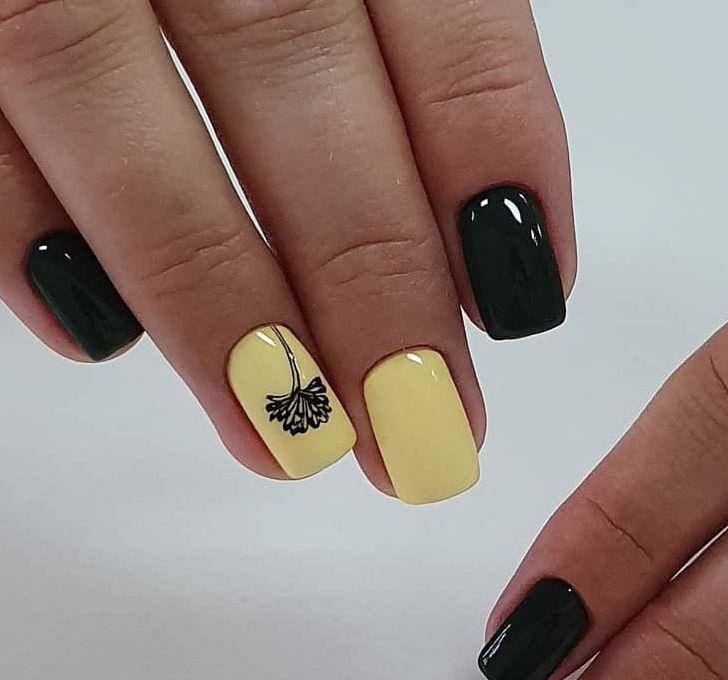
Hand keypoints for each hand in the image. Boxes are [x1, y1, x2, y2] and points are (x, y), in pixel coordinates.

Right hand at [0, 0, 573, 498]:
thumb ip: (403, 39)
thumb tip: (481, 244)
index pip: (443, 14)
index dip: (494, 170)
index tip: (525, 310)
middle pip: (295, 81)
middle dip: (372, 285)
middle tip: (422, 435)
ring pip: (113, 102)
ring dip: (212, 297)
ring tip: (286, 436)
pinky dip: (22, 228)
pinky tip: (96, 337)